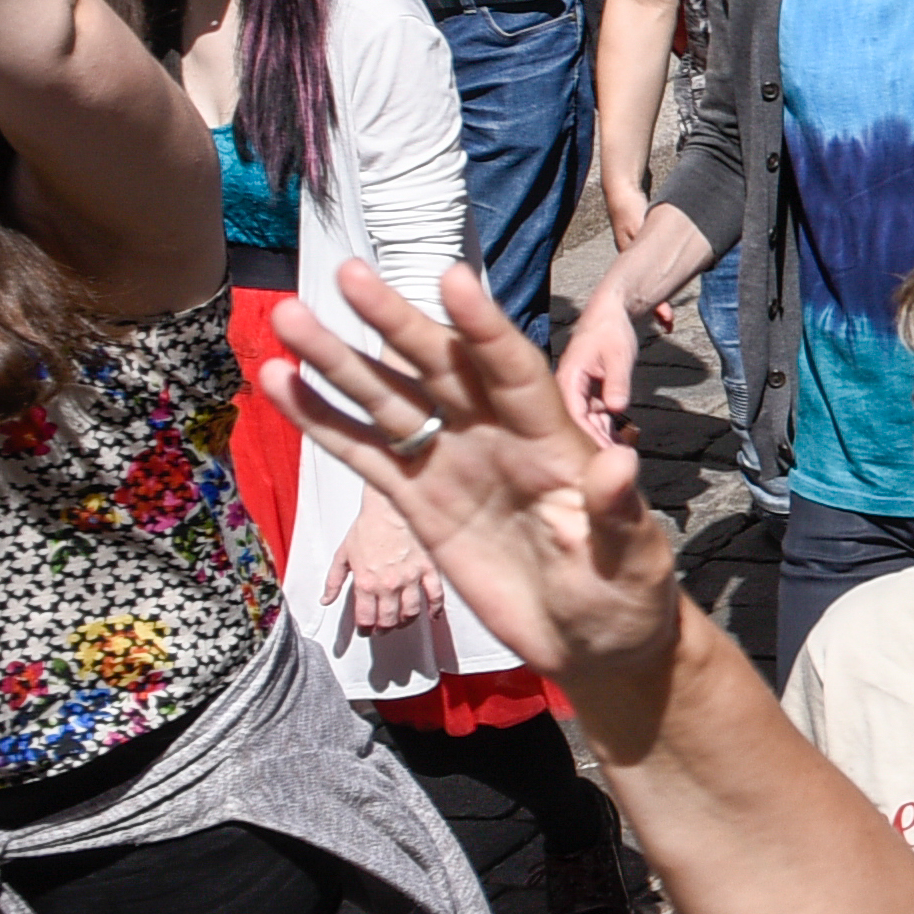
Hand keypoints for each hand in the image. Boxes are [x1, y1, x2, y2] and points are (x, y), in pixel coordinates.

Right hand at [269, 263, 689, 731]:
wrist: (590, 642)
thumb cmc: (625, 595)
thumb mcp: (633, 559)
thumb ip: (618, 512)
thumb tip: (619, 463)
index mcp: (554, 441)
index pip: (515, 373)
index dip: (485, 329)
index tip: (452, 279)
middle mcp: (497, 437)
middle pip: (440, 368)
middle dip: (395, 322)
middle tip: (348, 271)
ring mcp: (453, 463)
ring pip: (389, 400)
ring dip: (338, 361)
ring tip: (287, 315)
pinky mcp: (419, 500)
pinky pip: (363, 453)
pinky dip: (321, 421)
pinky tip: (279, 382)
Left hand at [320, 494, 443, 642]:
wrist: (389, 508)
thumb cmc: (367, 528)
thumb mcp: (342, 555)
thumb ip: (333, 581)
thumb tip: (326, 600)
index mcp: (365, 582)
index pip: (365, 617)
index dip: (365, 628)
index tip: (366, 630)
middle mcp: (388, 585)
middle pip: (388, 619)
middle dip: (384, 628)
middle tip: (383, 628)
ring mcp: (410, 578)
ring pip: (410, 612)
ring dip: (405, 621)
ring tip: (401, 621)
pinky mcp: (428, 569)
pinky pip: (435, 595)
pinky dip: (434, 609)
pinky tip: (432, 615)